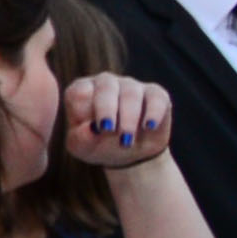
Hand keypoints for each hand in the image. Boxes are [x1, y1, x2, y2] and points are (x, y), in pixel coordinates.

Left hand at [59, 73, 174, 171]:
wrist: (128, 154)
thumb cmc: (97, 145)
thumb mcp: (83, 147)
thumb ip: (81, 138)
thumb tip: (90, 129)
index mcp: (82, 91)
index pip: (80, 92)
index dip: (85, 109)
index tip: (94, 128)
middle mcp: (106, 82)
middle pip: (106, 86)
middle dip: (107, 109)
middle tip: (109, 131)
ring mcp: (131, 85)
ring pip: (131, 92)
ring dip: (128, 117)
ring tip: (126, 140)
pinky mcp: (156, 94)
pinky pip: (156, 97)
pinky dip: (153, 112)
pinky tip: (149, 127)